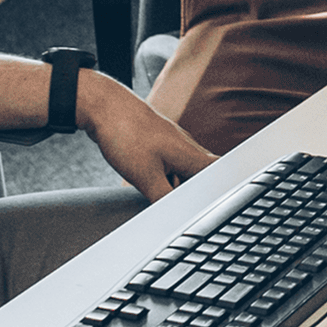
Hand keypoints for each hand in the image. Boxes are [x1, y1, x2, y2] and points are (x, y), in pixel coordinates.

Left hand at [76, 71, 211, 199]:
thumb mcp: (146, 178)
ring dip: (172, 184)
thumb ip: (166, 200)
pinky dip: (160, 174)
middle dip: (189, 193)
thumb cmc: (126, 135)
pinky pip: (166, 164)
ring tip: (151, 184)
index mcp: (192, 155)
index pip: (221, 176)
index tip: (215, 206)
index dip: (222, 192)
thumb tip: (176, 219)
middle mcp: (187, 147)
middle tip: (171, 198)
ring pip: (181, 172)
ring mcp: (172, 143)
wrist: (103, 107)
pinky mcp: (157, 142)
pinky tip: (144, 175)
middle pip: (199, 178)